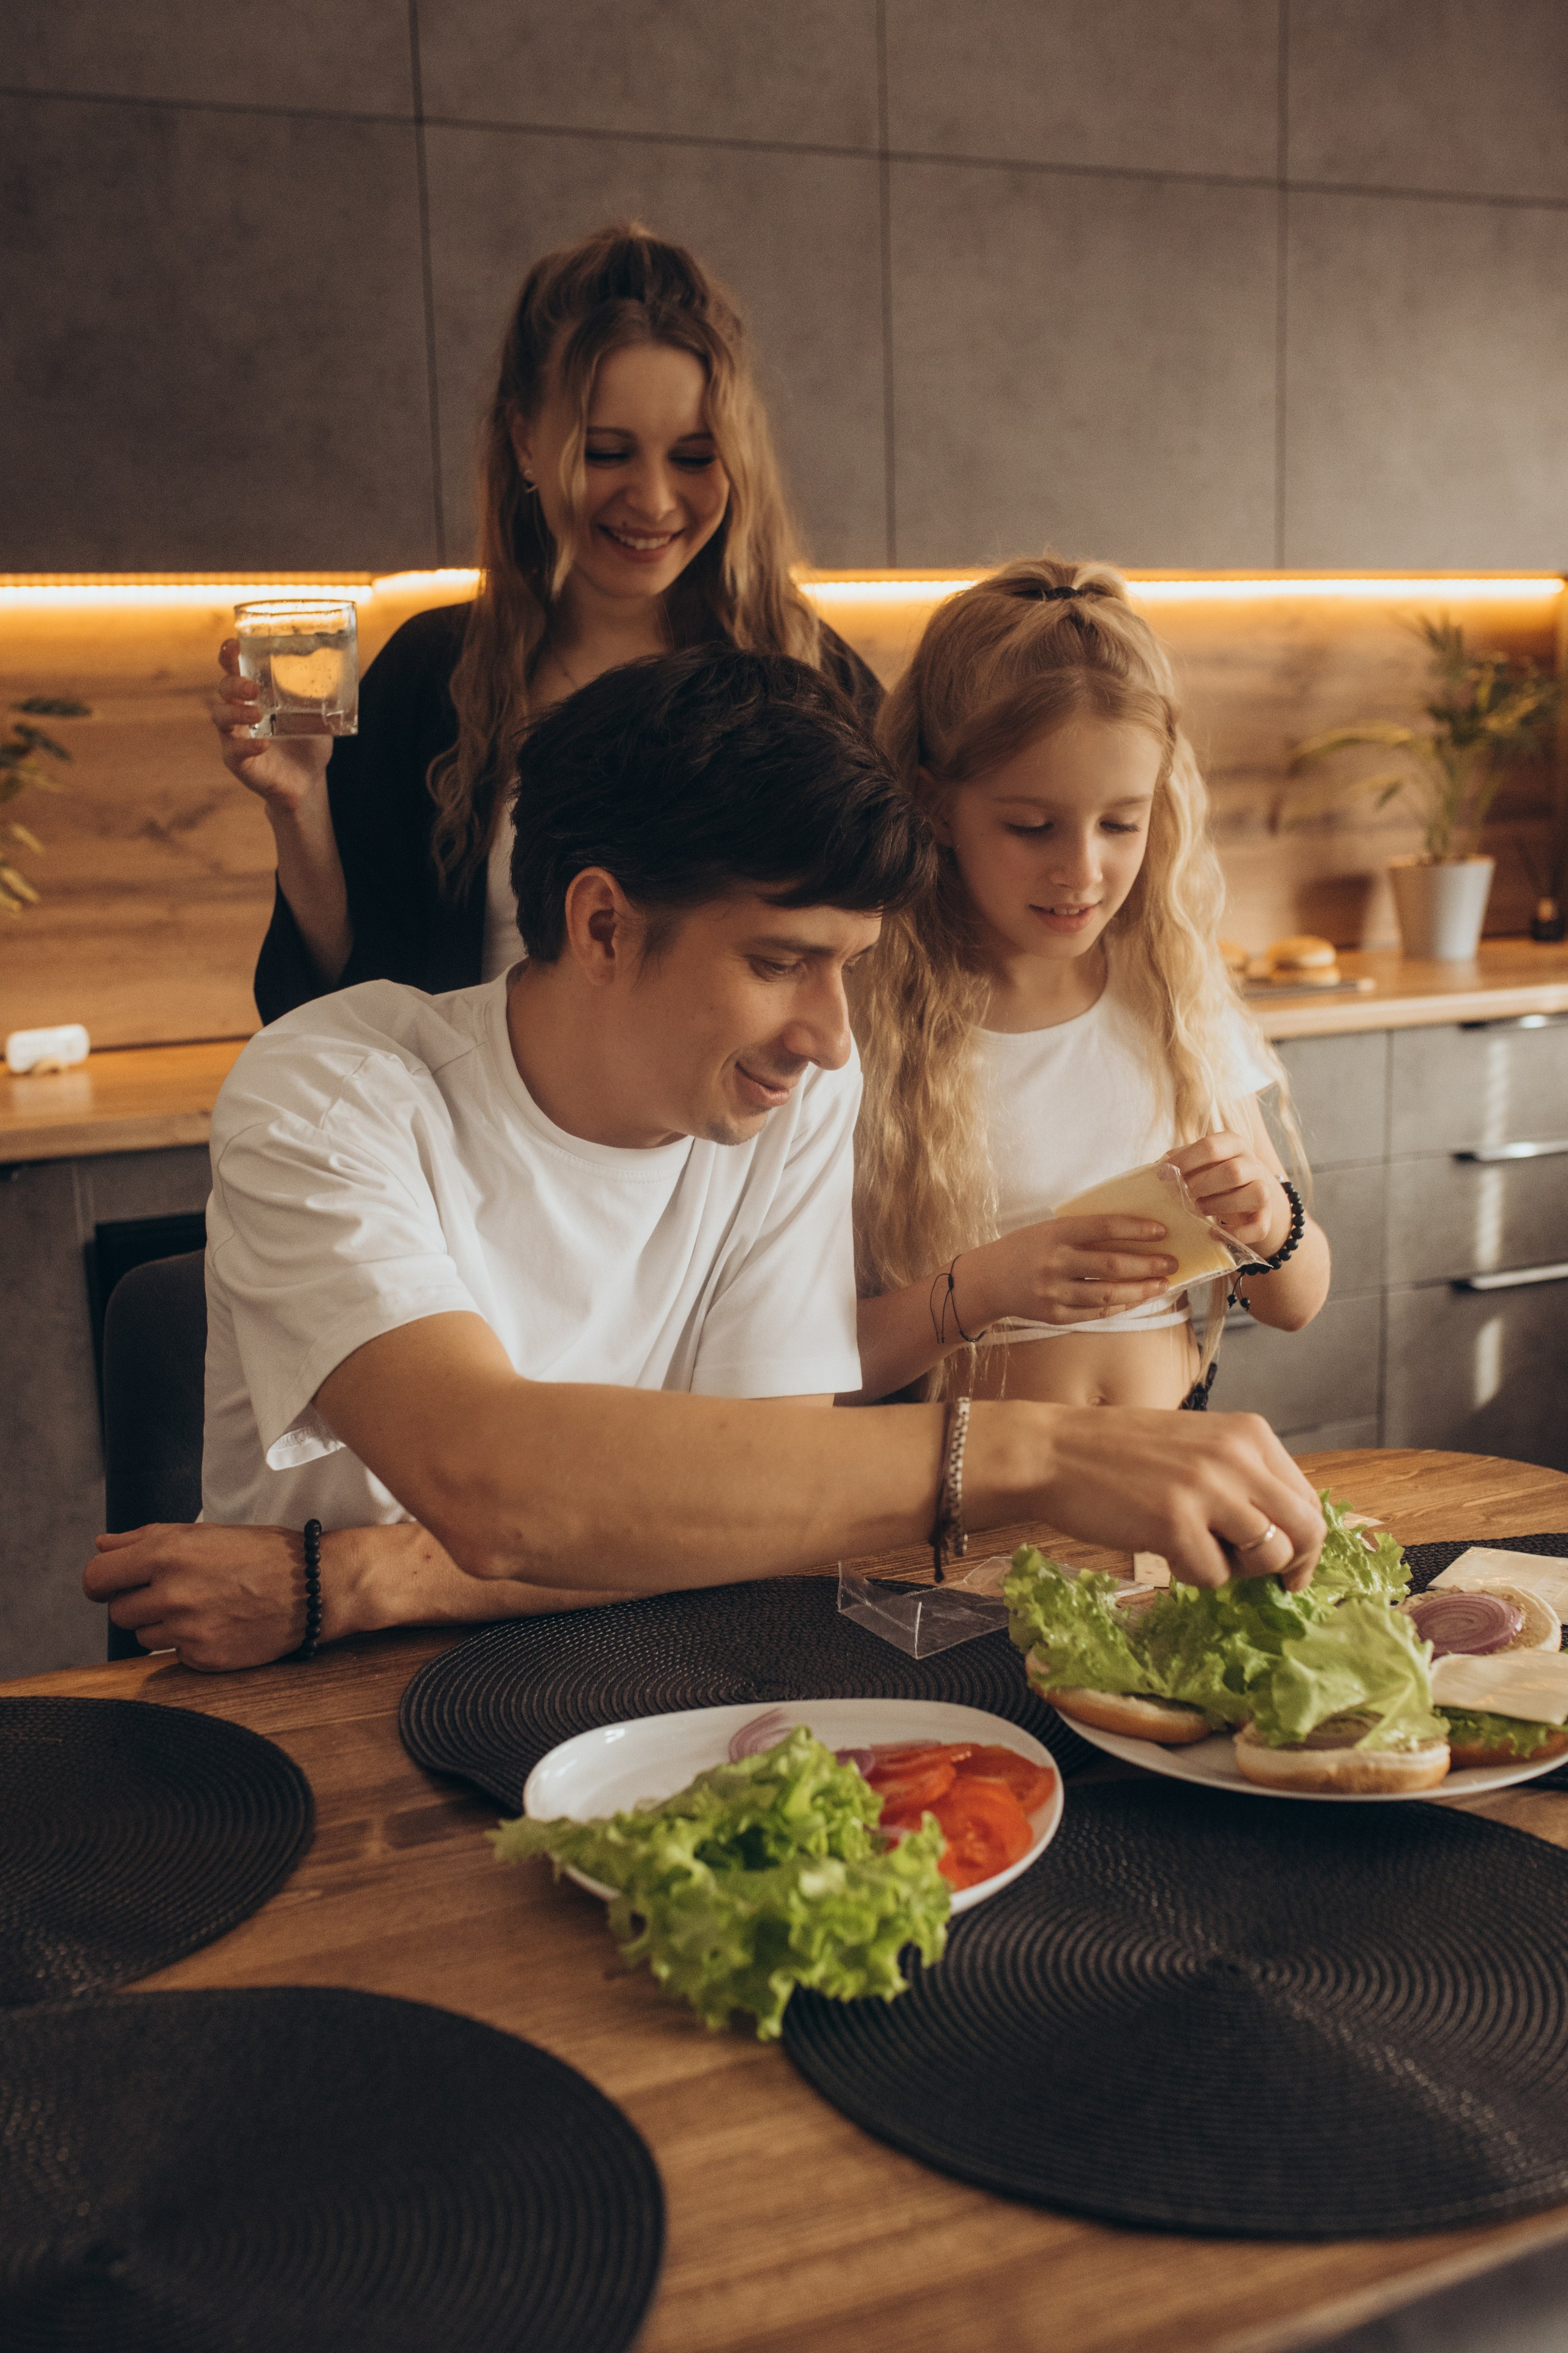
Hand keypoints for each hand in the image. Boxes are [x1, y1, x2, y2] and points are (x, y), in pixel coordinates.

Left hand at [82, 1523, 361, 1670]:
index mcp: (167, 1552)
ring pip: (143, 1636)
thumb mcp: (203, 1532)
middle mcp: (172, 1592)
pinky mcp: (204, 1658)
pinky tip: (218, 1625)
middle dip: (138, 1603)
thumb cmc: (261, 1553)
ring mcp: (188, 1629)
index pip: (96, 1578)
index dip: (100, 1583)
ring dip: (162, 1625)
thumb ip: (144, 1538)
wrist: (315, 1587)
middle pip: (117, 1612)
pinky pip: (174, 1654)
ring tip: (201, 1607)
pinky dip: (189, 1643)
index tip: (113, 1584)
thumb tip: (101, 1545)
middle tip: (171, 1593)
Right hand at [212, 637, 332, 817]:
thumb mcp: (316, 715)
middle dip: (234, 684)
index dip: (229, 655)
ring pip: (221, 717)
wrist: (308, 779)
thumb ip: (319, 696)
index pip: (234, 669)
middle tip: (253, 688)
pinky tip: (262, 744)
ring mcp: (235, 735)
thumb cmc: (307, 741)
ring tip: (258, 715)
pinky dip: (247, 746)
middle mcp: (239, 711)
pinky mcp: (237, 760)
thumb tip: (338, 672)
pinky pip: (234, 750)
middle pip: (223, 689)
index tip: (233, 645)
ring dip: (237, 713)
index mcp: (253, 694)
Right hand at [965, 1216, 1178, 1329]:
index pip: (1103, 1227)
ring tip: (1162, 1285)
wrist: (988, 1280)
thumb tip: (1134, 1232)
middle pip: (1111, 1265)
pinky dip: (1121, 1307)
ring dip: (1140, 1290)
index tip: (1161, 1230)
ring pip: (1107, 1294)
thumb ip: (1084, 1230)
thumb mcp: (1049, 1229)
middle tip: (1172, 1263)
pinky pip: (1096, 1313)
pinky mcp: (1054, 1315)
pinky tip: (1137, 1299)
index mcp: (1055, 1233)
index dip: (1136, 1228)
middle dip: (1147, 1264)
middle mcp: (1054, 1262)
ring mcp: (1054, 1292)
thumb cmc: (1026, 1247)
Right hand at [1033, 1405, 1324, 1589]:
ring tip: (1200, 1552)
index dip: (1305, 1542)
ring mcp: (1208, 1489)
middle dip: (1291, 1567)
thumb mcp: (1197, 1447)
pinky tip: (1163, 1550)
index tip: (1289, 1566)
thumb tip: (1285, 1537)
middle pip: (1305, 1530)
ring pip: (1270, 1556)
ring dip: (1239, 1571)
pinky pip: (1215, 1577)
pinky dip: (1193, 1576)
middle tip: (1264, 1583)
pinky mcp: (1176, 1523)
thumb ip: (1242, 1478)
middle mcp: (1237, 1456)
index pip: (1308, 1499)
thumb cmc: (1119, 1454)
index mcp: (1248, 1434)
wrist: (1053, 1452)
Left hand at [1163, 1134, 1289, 1258]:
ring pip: (1255, 1195)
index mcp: (1232, 1144)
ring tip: (1198, 1210)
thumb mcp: (1197, 1161)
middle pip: (1233, 1172)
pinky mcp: (1266, 1217)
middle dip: (1202, 1186)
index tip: (1163, 1176)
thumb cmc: (1211, 1173)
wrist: (1244, 1190)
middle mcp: (1252, 1163)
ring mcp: (1264, 1190)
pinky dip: (1235, 1234)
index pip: (1210, 1146)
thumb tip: (1159, 1169)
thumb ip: (1179, 1160)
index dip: (1185, 1162)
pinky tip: (1213, 1233)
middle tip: (1182, 1195)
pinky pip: (1259, 1227)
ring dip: (1220, 1206)